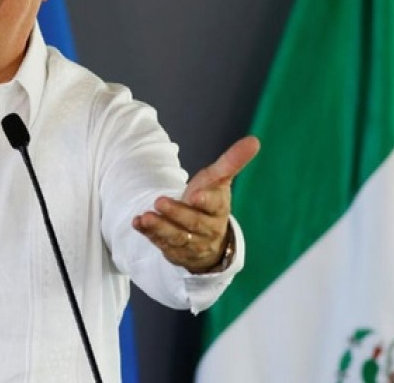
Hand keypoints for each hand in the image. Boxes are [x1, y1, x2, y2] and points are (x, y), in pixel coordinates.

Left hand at [132, 136, 259, 273]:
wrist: (208, 239)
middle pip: (193, 223)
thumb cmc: (211, 202)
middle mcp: (207, 229)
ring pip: (177, 237)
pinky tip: (138, 223)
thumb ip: (231, 162)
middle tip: (159, 201)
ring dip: (160, 227)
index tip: (195, 195)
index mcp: (219, 209)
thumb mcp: (219, 181)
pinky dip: (149, 234)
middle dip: (176, 213)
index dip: (206, 201)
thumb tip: (255, 140)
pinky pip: (162, 244)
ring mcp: (191, 243)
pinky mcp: (175, 252)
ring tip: (145, 217)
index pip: (215, 206)